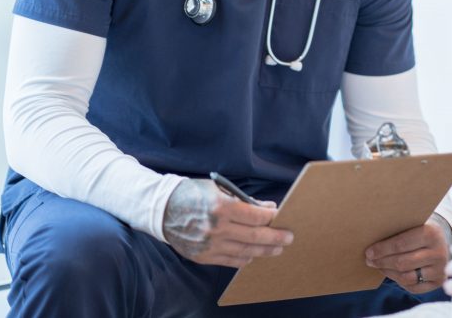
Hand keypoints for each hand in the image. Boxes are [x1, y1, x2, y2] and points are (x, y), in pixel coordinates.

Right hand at [162, 178, 293, 267]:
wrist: (163, 210)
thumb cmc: (194, 194)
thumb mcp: (220, 189)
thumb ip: (245, 201)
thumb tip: (268, 209)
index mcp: (221, 207)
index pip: (256, 216)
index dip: (271, 218)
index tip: (280, 217)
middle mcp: (216, 228)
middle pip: (255, 236)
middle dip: (275, 237)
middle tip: (288, 237)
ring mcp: (210, 245)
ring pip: (245, 251)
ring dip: (264, 250)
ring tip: (277, 248)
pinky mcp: (203, 256)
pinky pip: (231, 260)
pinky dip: (246, 258)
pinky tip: (255, 254)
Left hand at [365, 216, 450, 292]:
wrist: (444, 242)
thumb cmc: (422, 231)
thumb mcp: (415, 225)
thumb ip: (399, 229)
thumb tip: (372, 237)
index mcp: (432, 233)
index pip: (401, 244)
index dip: (382, 249)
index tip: (368, 251)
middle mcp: (438, 253)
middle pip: (402, 262)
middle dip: (382, 262)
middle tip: (369, 260)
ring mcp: (439, 270)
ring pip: (406, 277)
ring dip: (388, 272)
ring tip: (378, 266)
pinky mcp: (438, 283)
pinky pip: (412, 287)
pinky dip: (399, 281)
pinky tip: (391, 273)